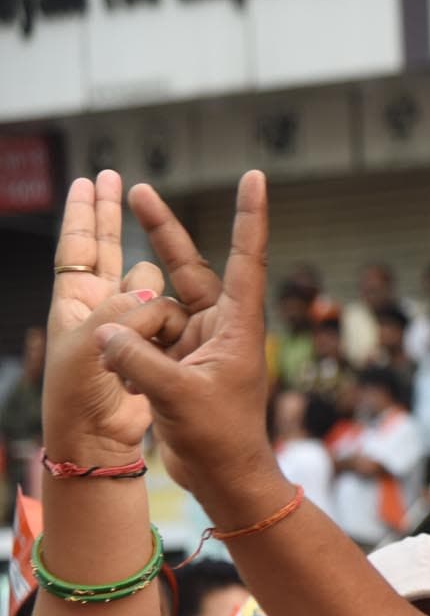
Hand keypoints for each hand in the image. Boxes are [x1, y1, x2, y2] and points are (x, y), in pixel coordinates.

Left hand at [43, 171, 165, 465]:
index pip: (77, 246)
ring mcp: (126, 327)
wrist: (95, 438)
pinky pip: (166, 319)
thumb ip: (127, 310)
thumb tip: (154, 289)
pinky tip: (165, 337)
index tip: (90, 180)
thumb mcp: (95, 344)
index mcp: (74, 302)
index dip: (83, 212)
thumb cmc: (81, 393)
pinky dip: (168, 321)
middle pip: (104, 249)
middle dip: (109, 213)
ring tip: (146, 329)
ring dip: (153, 296)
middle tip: (113, 177)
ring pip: (147, 288)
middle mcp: (98, 307)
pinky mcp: (152, 347)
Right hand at [95, 172, 284, 516]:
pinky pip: (143, 341)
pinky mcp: (178, 360)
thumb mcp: (177, 395)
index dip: (249, 217)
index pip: (245, 259)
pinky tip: (137, 388)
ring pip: (156, 310)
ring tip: (143, 372)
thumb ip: (138, 358)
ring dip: (136, 328)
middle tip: (135, 189)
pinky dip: (131, 356)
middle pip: (188, 267)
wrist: (222, 475)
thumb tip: (106, 330)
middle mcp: (220, 325)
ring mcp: (198, 341)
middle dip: (161, 232)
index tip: (255, 178)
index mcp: (238, 324)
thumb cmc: (219, 436)